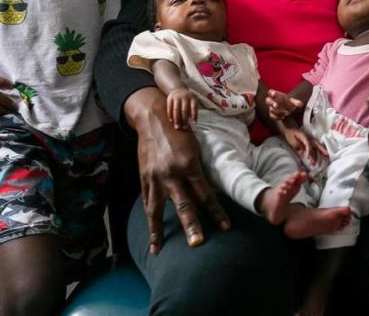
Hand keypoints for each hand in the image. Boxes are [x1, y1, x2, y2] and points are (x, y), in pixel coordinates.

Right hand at [129, 88, 229, 253]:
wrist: (153, 119)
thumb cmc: (180, 132)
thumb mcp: (194, 149)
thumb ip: (197, 172)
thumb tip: (204, 196)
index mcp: (189, 164)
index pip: (206, 194)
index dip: (216, 212)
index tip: (225, 227)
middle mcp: (172, 173)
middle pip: (184, 204)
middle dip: (191, 226)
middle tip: (198, 244)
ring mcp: (155, 177)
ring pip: (157, 208)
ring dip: (158, 231)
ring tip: (158, 249)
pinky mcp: (143, 177)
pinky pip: (147, 201)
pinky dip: (149, 217)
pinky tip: (150, 232)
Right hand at [166, 88, 199, 129]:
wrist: (179, 89)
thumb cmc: (188, 100)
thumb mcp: (193, 102)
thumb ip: (193, 110)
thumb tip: (193, 123)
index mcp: (193, 98)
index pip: (194, 107)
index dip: (194, 115)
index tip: (194, 123)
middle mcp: (185, 96)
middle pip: (184, 110)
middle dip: (184, 120)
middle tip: (184, 128)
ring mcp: (177, 97)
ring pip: (176, 110)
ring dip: (177, 119)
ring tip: (177, 127)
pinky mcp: (170, 98)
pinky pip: (170, 108)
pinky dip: (170, 115)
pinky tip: (171, 121)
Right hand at [266, 89, 303, 119]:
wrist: (287, 109)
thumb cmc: (288, 102)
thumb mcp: (292, 101)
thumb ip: (296, 102)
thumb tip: (301, 104)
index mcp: (276, 95)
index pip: (271, 92)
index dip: (272, 93)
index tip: (274, 94)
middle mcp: (272, 101)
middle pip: (267, 100)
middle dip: (271, 103)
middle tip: (276, 105)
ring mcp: (271, 108)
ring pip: (271, 109)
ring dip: (278, 111)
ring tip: (286, 113)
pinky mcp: (271, 114)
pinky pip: (272, 116)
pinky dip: (277, 117)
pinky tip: (283, 117)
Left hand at [282, 127, 327, 165]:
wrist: (288, 130)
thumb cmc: (290, 134)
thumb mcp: (291, 139)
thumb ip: (296, 145)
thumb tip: (302, 152)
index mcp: (304, 137)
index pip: (308, 145)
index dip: (309, 151)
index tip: (308, 157)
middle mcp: (309, 138)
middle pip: (317, 145)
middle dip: (322, 151)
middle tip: (326, 157)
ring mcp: (310, 140)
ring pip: (317, 147)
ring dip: (320, 153)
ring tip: (325, 159)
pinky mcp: (309, 143)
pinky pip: (316, 148)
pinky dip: (319, 152)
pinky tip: (323, 157)